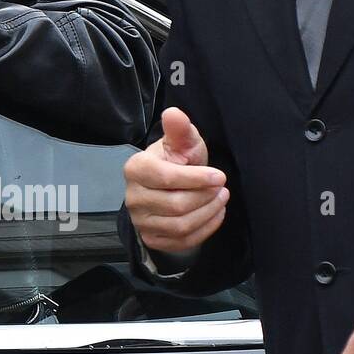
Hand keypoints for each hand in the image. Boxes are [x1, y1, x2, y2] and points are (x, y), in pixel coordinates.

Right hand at [123, 107, 228, 252]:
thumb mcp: (181, 144)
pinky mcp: (152, 238)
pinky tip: (214, 214)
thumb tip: (174, 113)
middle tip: (222, 188)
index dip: (195, 178)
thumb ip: (179, 130)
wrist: (166, 189)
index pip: (165, 178)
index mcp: (135, 169)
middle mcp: (132, 197)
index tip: (219, 176)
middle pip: (176, 205)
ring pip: (181, 225)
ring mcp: (140, 220)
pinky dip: (205, 229)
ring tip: (220, 199)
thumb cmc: (176, 162)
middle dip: (205, 197)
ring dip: (208, 213)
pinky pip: (183, 241)